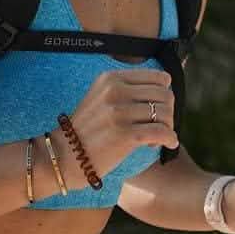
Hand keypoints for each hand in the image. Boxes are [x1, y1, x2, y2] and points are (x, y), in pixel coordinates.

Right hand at [55, 69, 178, 185]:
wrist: (64, 155)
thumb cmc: (88, 130)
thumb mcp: (101, 97)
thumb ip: (127, 88)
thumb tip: (166, 84)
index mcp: (111, 78)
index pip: (158, 78)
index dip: (164, 94)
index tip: (156, 109)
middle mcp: (115, 91)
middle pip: (165, 95)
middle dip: (168, 113)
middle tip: (159, 126)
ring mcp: (119, 112)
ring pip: (165, 114)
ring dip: (168, 127)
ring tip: (156, 137)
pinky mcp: (125, 134)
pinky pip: (162, 132)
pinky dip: (170, 139)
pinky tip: (168, 144)